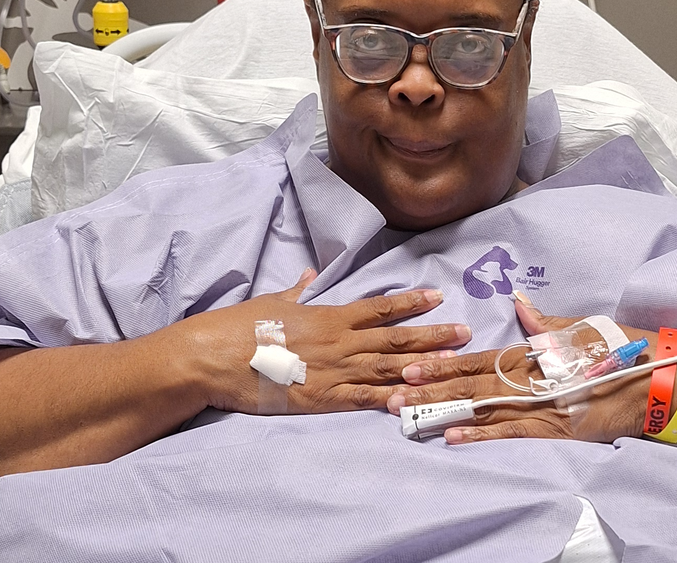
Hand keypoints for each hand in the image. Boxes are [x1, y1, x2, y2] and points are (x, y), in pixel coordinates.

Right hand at [177, 269, 471, 415]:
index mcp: (328, 317)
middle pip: (395, 340)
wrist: (212, 357)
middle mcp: (339, 342)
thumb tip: (307, 275)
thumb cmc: (238, 327)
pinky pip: (362, 400)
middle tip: (464, 333)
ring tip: (452, 364)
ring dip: (422, 367)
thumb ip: (296, 292)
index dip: (411, 303)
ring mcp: (332, 371)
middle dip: (432, 337)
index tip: (438, 298)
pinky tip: (412, 401)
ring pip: (387, 369)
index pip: (379, 308)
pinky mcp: (320, 399)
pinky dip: (388, 401)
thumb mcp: (272, 303)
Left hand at [386, 296, 666, 443]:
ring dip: (446, 413)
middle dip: (431, 390)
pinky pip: (514, 433)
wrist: (655, 380)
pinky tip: (455, 438)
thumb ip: (543, 322)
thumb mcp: (579, 328)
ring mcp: (543, 405)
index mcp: (533, 353)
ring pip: (485, 409)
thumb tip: (518, 301)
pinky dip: (483, 435)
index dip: (442, 363)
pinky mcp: (557, 430)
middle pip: (472, 385)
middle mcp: (532, 378)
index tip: (409, 366)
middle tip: (394, 394)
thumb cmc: (616, 350)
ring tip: (412, 418)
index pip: (477, 358)